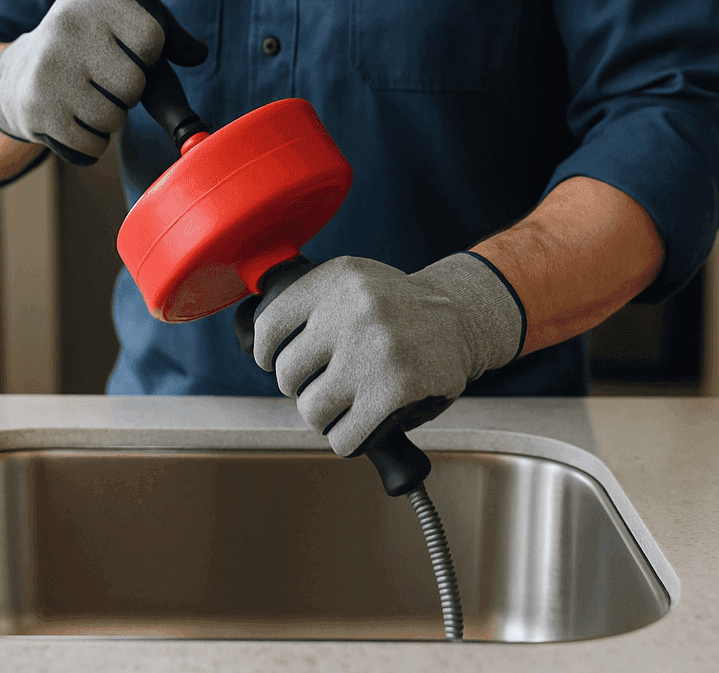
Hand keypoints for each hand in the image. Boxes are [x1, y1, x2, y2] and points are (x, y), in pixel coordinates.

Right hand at [0, 0, 206, 164]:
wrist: (22, 70)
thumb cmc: (97, 43)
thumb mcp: (133, 18)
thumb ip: (173, 31)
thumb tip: (198, 54)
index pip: (153, 38)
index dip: (150, 56)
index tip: (129, 50)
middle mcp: (67, 22)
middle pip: (133, 84)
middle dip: (129, 91)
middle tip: (106, 79)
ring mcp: (47, 66)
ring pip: (114, 119)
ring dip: (111, 119)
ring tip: (89, 97)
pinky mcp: (35, 107)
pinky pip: (91, 145)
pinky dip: (92, 142)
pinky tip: (73, 117)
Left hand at [253, 253, 524, 455]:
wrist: (461, 318)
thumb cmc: (398, 307)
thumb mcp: (354, 282)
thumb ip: (309, 303)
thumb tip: (258, 343)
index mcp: (336, 279)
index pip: (270, 326)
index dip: (267, 354)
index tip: (276, 361)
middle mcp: (353, 310)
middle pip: (289, 375)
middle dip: (303, 386)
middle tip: (325, 382)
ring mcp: (375, 350)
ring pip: (312, 410)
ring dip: (325, 415)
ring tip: (345, 403)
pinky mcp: (396, 389)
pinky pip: (344, 436)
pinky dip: (347, 439)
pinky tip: (359, 426)